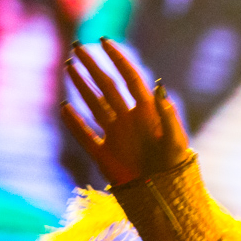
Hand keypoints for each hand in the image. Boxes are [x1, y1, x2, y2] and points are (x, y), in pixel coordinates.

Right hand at [62, 38, 188, 184]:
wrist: (167, 198)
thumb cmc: (177, 169)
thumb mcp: (175, 139)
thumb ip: (167, 113)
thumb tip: (159, 85)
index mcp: (148, 113)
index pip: (130, 78)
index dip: (118, 59)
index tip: (104, 41)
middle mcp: (130, 120)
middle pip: (107, 87)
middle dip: (93, 67)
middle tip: (76, 47)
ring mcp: (116, 136)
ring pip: (94, 105)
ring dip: (81, 86)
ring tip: (69, 66)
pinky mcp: (105, 156)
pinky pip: (85, 136)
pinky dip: (74, 124)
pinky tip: (64, 109)